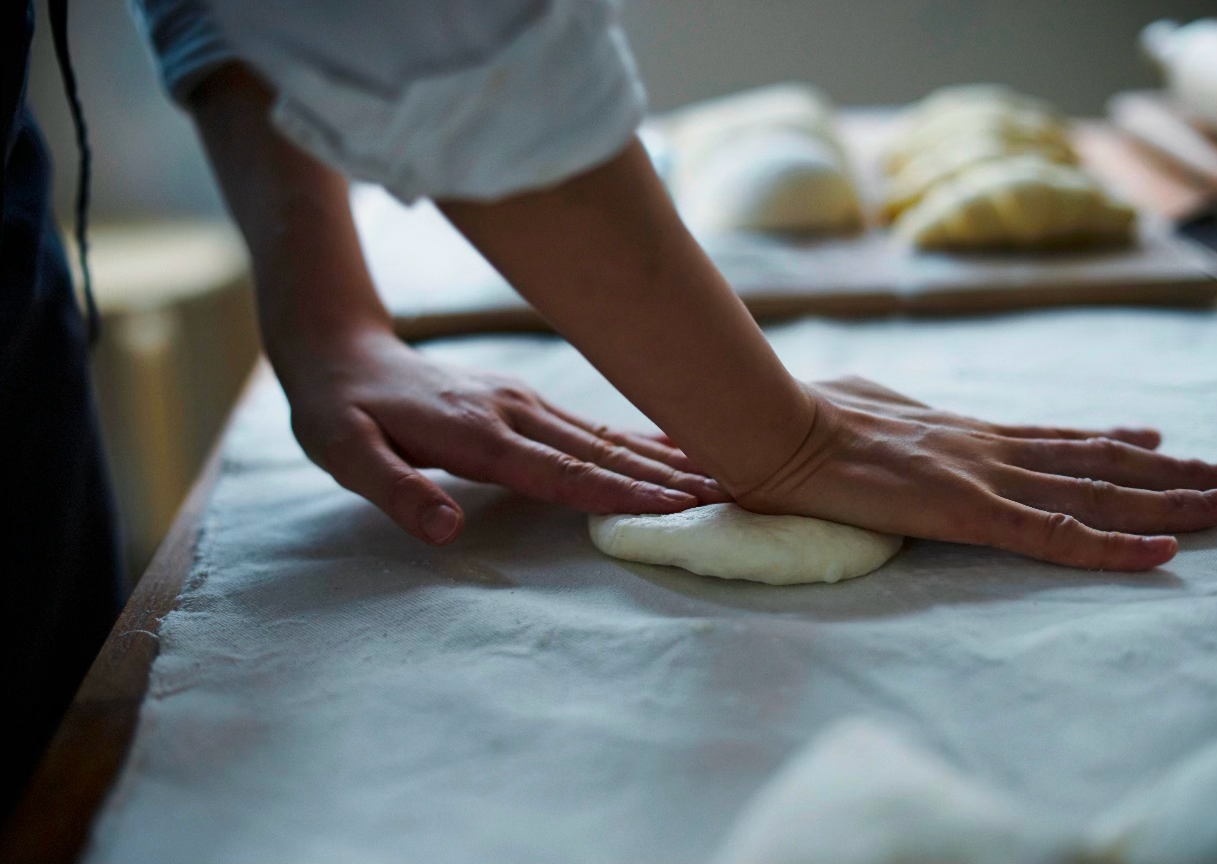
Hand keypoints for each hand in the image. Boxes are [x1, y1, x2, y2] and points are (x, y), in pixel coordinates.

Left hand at [280, 329, 726, 545]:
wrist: (340, 354)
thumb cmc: (339, 413)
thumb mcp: (344, 455)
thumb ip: (396, 490)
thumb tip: (446, 530)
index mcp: (477, 434)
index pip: (561, 471)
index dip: (618, 493)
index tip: (675, 507)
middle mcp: (512, 412)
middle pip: (599, 451)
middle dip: (664, 475)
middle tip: (726, 491)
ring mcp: (522, 401)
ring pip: (604, 434)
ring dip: (661, 456)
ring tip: (716, 470)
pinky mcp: (523, 399)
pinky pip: (590, 422)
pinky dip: (635, 435)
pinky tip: (667, 443)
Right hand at [734, 377, 1216, 570]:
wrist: (774, 426)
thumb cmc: (797, 420)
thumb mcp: (851, 409)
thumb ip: (879, 421)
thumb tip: (866, 422)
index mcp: (956, 430)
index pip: (1048, 435)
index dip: (1105, 438)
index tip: (1151, 437)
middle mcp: (983, 446)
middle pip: (1091, 458)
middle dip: (1161, 469)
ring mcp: (980, 475)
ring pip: (1092, 490)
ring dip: (1163, 498)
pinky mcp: (966, 511)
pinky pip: (1053, 535)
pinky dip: (1110, 546)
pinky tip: (1160, 554)